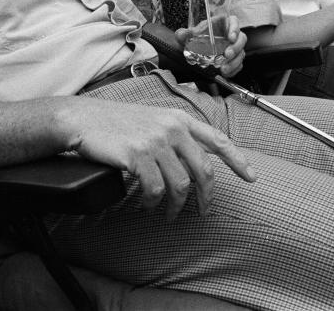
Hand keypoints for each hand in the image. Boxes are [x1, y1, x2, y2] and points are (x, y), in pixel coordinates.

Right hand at [61, 98, 256, 219]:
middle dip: (207, 197)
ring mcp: (155, 141)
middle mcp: (172, 128)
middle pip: (203, 171)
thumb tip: (194, 163)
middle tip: (204, 213)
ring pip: (180, 185)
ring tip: (168, 214)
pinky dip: (152, 203)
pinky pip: (155, 189)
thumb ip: (174, 135)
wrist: (81, 119)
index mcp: (178, 118)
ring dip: (175, 206)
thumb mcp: (151, 120)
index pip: (217, 140)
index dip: (238, 160)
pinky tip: (146, 205)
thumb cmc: (114, 122)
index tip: (251, 177)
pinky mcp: (137, 156)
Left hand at [174, 15, 246, 77]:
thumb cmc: (197, 39)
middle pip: (241, 39)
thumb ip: (184, 34)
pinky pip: (239, 64)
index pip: (234, 22)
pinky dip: (233, 70)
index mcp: (223, 25)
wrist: (196, 52)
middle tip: (226, 54)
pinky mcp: (234, 59)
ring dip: (234, 61)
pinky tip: (226, 73)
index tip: (231, 37)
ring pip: (241, 53)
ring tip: (224, 68)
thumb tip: (181, 34)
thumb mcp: (189, 36)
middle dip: (236, 47)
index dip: (235, 28)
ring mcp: (234, 48)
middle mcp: (231, 36)